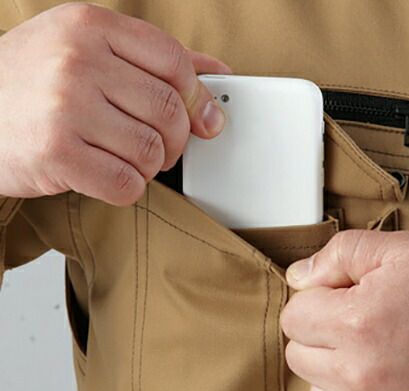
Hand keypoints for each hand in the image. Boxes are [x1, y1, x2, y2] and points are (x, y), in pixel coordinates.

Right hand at [0, 2, 229, 204]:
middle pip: (168, 111)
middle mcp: (78, 62)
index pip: (174, 63)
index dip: (198, 98)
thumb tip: (218, 74)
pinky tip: (110, 176)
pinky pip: (126, 184)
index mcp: (90, 28)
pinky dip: (128, 188)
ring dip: (149, 167)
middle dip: (176, 140)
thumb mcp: (87, 50)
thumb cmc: (33, 84)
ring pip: (151, 152)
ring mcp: (65, 108)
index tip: (203, 119)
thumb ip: (153, 59)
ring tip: (126, 160)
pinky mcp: (57, 155)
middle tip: (162, 148)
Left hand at [280, 230, 408, 390]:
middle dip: (319, 335)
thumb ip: (338, 255)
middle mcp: (360, 376)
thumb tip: (298, 276)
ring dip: (335, 371)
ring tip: (373, 351)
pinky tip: (389, 380)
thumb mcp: (400, 249)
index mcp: (355, 323)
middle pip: (299, 356)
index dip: (314, 302)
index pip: (293, 318)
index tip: (338, 299)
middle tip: (355, 323)